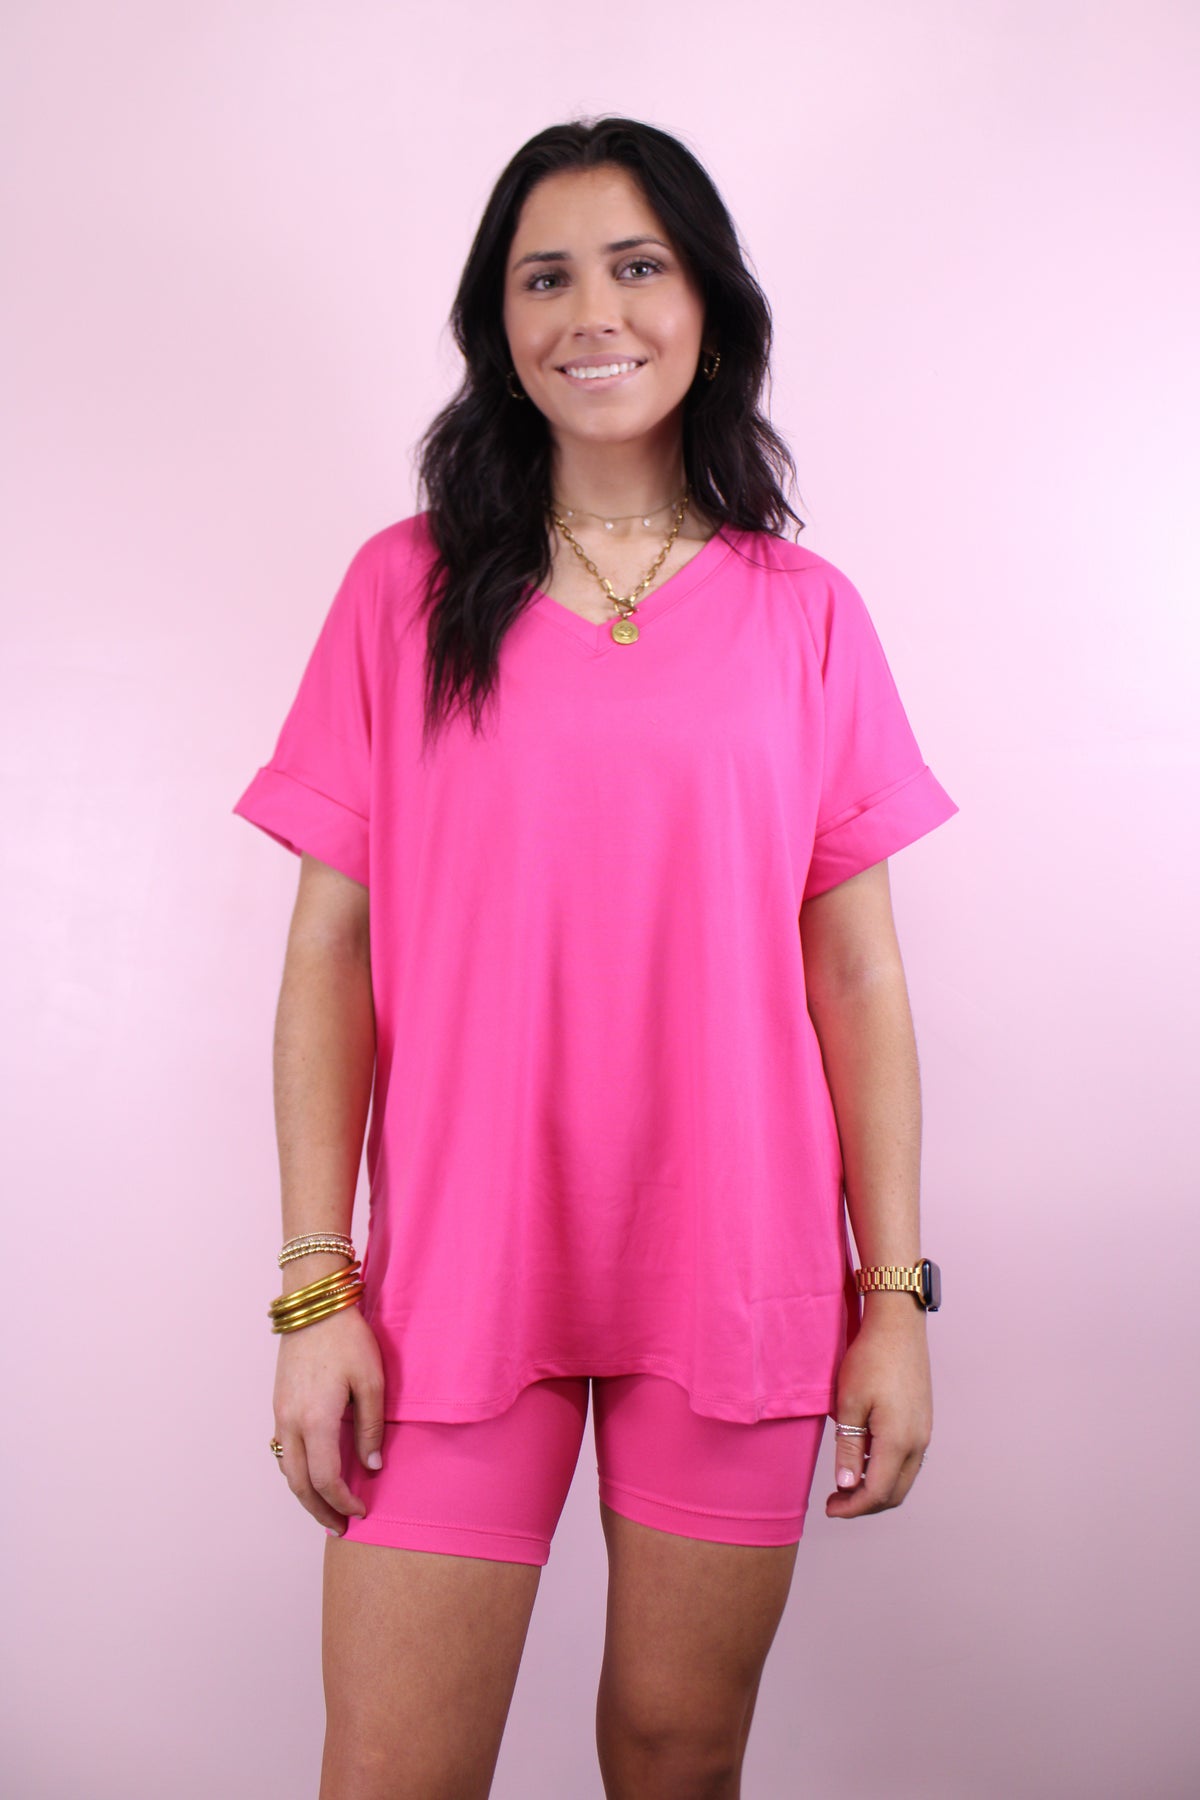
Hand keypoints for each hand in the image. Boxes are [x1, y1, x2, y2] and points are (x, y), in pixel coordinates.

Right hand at [271, 1304, 385, 1534]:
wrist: (313, 1306)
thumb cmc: (346, 1339)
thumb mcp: (371, 1380)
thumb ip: (371, 1426)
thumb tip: (371, 1466)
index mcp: (315, 1420)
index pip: (325, 1479)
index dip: (342, 1501)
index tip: (360, 1511)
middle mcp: (290, 1422)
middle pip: (298, 1484)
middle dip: (319, 1510)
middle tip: (340, 1527)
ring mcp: (280, 1414)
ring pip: (286, 1469)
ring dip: (305, 1494)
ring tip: (326, 1508)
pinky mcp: (278, 1404)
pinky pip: (282, 1450)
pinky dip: (295, 1472)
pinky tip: (311, 1474)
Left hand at [825, 1299, 931, 1519]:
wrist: (898, 1327)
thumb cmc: (870, 1360)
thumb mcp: (850, 1403)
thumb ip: (849, 1448)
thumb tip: (847, 1485)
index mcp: (898, 1441)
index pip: (877, 1492)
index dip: (852, 1507)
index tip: (829, 1508)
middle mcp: (918, 1442)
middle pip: (894, 1493)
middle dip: (865, 1504)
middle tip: (836, 1502)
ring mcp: (924, 1432)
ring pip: (903, 1479)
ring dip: (877, 1489)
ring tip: (847, 1483)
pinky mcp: (922, 1422)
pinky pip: (908, 1461)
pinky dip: (887, 1472)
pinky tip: (865, 1461)